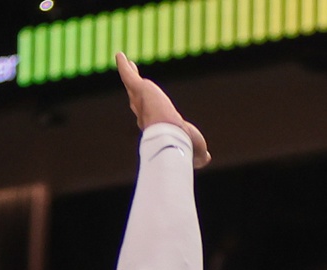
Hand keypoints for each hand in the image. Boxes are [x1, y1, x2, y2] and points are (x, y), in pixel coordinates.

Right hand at [116, 52, 208, 166]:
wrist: (171, 137)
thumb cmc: (183, 146)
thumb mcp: (194, 148)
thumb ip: (199, 153)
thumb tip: (206, 158)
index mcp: (157, 127)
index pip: (152, 120)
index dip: (150, 117)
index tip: (148, 118)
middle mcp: (146, 114)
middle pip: (138, 101)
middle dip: (135, 93)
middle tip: (133, 84)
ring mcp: (141, 101)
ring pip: (132, 85)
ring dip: (129, 74)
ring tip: (127, 64)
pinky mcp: (139, 89)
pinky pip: (128, 76)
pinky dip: (123, 66)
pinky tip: (120, 55)